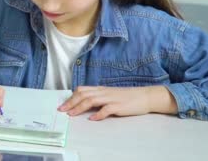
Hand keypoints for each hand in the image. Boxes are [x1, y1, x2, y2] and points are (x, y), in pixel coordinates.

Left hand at [58, 85, 177, 120]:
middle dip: (71, 102)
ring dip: (79, 107)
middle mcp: (104, 92)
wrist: (145, 96)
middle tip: (62, 110)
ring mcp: (111, 98)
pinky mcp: (119, 106)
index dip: (71, 97)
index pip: (82, 90)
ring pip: (91, 100)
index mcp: (100, 89)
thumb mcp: (110, 95)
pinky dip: (98, 114)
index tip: (62, 105)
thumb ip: (98, 98)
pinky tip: (92, 119)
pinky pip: (106, 109)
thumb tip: (84, 104)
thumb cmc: (127, 97)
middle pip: (83, 94)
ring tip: (71, 114)